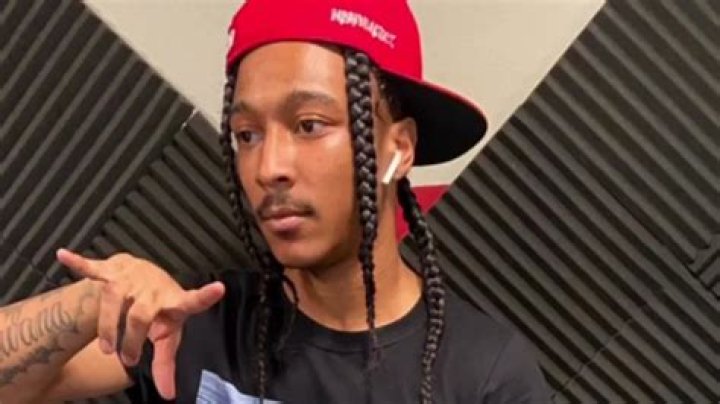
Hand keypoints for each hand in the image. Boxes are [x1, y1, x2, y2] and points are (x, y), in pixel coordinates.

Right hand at [56, 249, 224, 398]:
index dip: (205, 296)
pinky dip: (78, 264)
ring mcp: (132, 277)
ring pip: (113, 300)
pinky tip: (63, 255)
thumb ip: (166, 364)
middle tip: (129, 360)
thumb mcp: (167, 336)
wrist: (146, 277)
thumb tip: (168, 395)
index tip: (219, 288)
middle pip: (140, 315)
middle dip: (131, 341)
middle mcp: (154, 286)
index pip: (192, 301)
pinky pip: (93, 268)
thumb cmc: (160, 311)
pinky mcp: (112, 270)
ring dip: (107, 328)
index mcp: (174, 301)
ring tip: (108, 349)